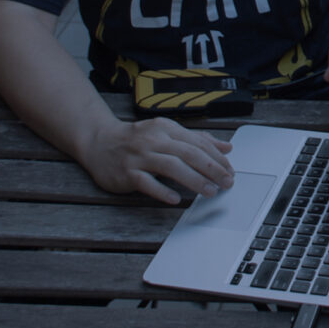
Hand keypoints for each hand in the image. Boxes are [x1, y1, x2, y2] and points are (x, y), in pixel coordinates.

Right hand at [84, 117, 234, 204]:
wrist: (98, 141)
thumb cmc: (136, 139)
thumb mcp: (166, 133)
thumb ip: (196, 140)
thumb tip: (225, 148)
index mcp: (165, 128)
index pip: (197, 142)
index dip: (216, 157)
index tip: (229, 170)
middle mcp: (153, 140)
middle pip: (188, 153)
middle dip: (211, 168)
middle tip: (226, 182)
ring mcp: (139, 156)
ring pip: (170, 166)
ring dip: (193, 179)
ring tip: (209, 191)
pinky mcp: (127, 172)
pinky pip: (146, 182)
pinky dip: (162, 190)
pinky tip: (175, 199)